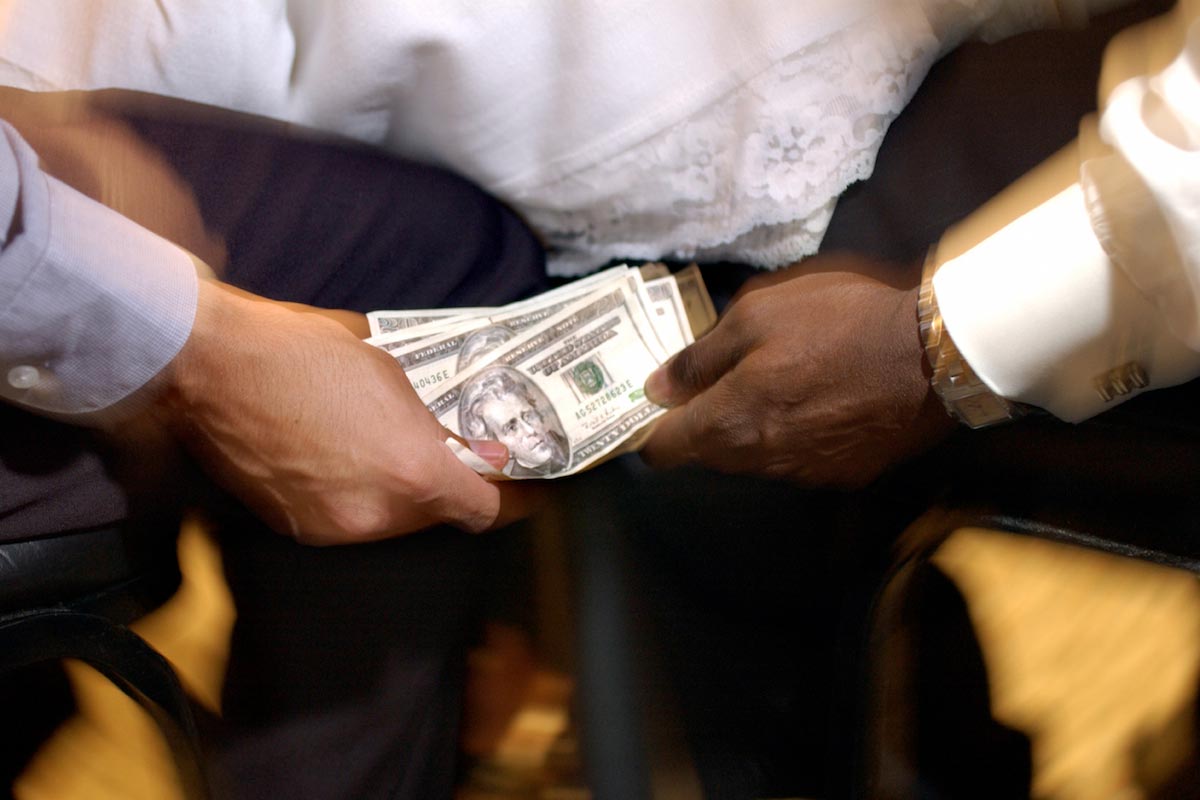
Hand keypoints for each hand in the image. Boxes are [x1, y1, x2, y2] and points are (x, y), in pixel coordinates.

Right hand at [158, 280, 530, 544]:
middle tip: (454, 457)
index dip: (512, 500)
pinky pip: (346, 519)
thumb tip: (465, 446)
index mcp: (413, 474)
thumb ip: (434, 422)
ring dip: (401, 494)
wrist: (213, 365)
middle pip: (437, 518)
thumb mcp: (390, 374)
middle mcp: (376, 516)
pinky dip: (356, 497)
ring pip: (390, 522)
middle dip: (450, 489)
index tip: (527, 489)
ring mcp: (331, 527)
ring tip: (387, 450)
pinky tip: (344, 458)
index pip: (484, 510)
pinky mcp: (293, 527)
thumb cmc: (304, 353)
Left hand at [641, 254, 955, 487]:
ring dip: (751, 425)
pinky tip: (818, 396)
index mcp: (728, 424)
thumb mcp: (756, 314)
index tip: (654, 402)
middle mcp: (759, 462)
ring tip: (777, 378)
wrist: (936, 353)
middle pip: (707, 453)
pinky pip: (798, 457)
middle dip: (702, 420)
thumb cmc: (838, 320)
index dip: (651, 427)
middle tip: (718, 374)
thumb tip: (658, 388)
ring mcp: (805, 474)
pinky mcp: (844, 475)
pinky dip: (795, 432)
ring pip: (753, 456)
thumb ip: (700, 358)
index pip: (663, 450)